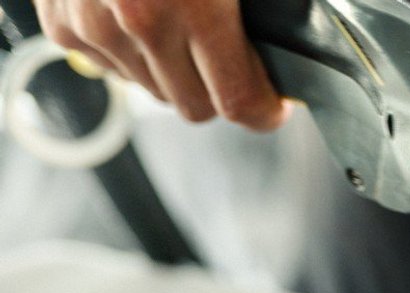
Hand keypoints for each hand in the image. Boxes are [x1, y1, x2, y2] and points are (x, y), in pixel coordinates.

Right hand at [34, 0, 288, 129]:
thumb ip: (258, 5)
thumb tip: (293, 35)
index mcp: (196, 7)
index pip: (238, 101)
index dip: (264, 111)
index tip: (272, 106)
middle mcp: (140, 22)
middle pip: (193, 106)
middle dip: (219, 91)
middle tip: (232, 63)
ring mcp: (95, 26)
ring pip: (152, 90)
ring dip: (174, 72)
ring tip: (184, 28)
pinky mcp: (63, 25)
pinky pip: (113, 68)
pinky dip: (132, 53)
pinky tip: (144, 16)